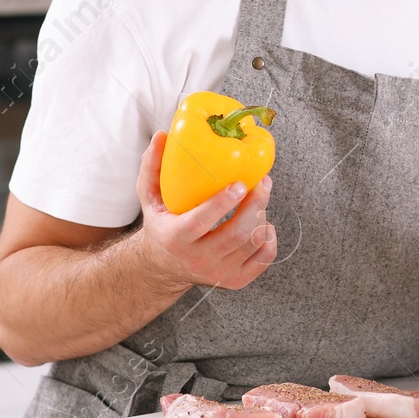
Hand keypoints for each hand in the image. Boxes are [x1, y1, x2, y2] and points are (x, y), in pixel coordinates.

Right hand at [134, 131, 276, 291]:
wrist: (164, 267)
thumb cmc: (161, 225)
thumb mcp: (149, 198)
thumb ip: (152, 167)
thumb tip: (162, 136)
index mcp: (175, 238)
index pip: (200, 222)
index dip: (221, 203)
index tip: (239, 184)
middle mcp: (197, 260)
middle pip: (236, 234)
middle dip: (255, 205)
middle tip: (263, 183)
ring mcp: (218, 274)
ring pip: (251, 244)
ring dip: (263, 216)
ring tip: (262, 196)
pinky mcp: (235, 281)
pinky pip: (263, 260)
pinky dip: (269, 239)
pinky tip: (263, 223)